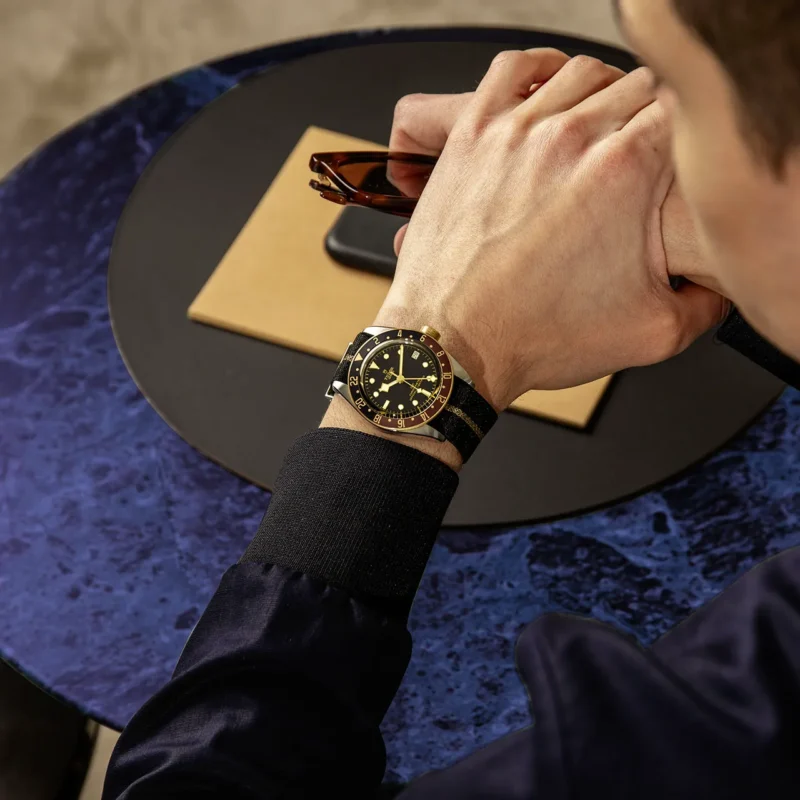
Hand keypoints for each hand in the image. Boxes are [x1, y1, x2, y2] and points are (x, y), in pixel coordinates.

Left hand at [377, 49, 728, 409]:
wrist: (456, 341)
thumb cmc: (533, 335)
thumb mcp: (650, 332)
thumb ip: (705, 300)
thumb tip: (719, 283)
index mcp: (625, 170)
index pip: (679, 113)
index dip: (681, 141)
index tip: (668, 169)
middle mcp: (571, 136)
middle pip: (634, 87)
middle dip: (643, 122)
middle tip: (631, 164)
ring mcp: (516, 129)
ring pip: (579, 73)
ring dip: (597, 97)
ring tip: (593, 137)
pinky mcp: (473, 134)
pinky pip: (511, 69)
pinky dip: (537, 71)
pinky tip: (544, 99)